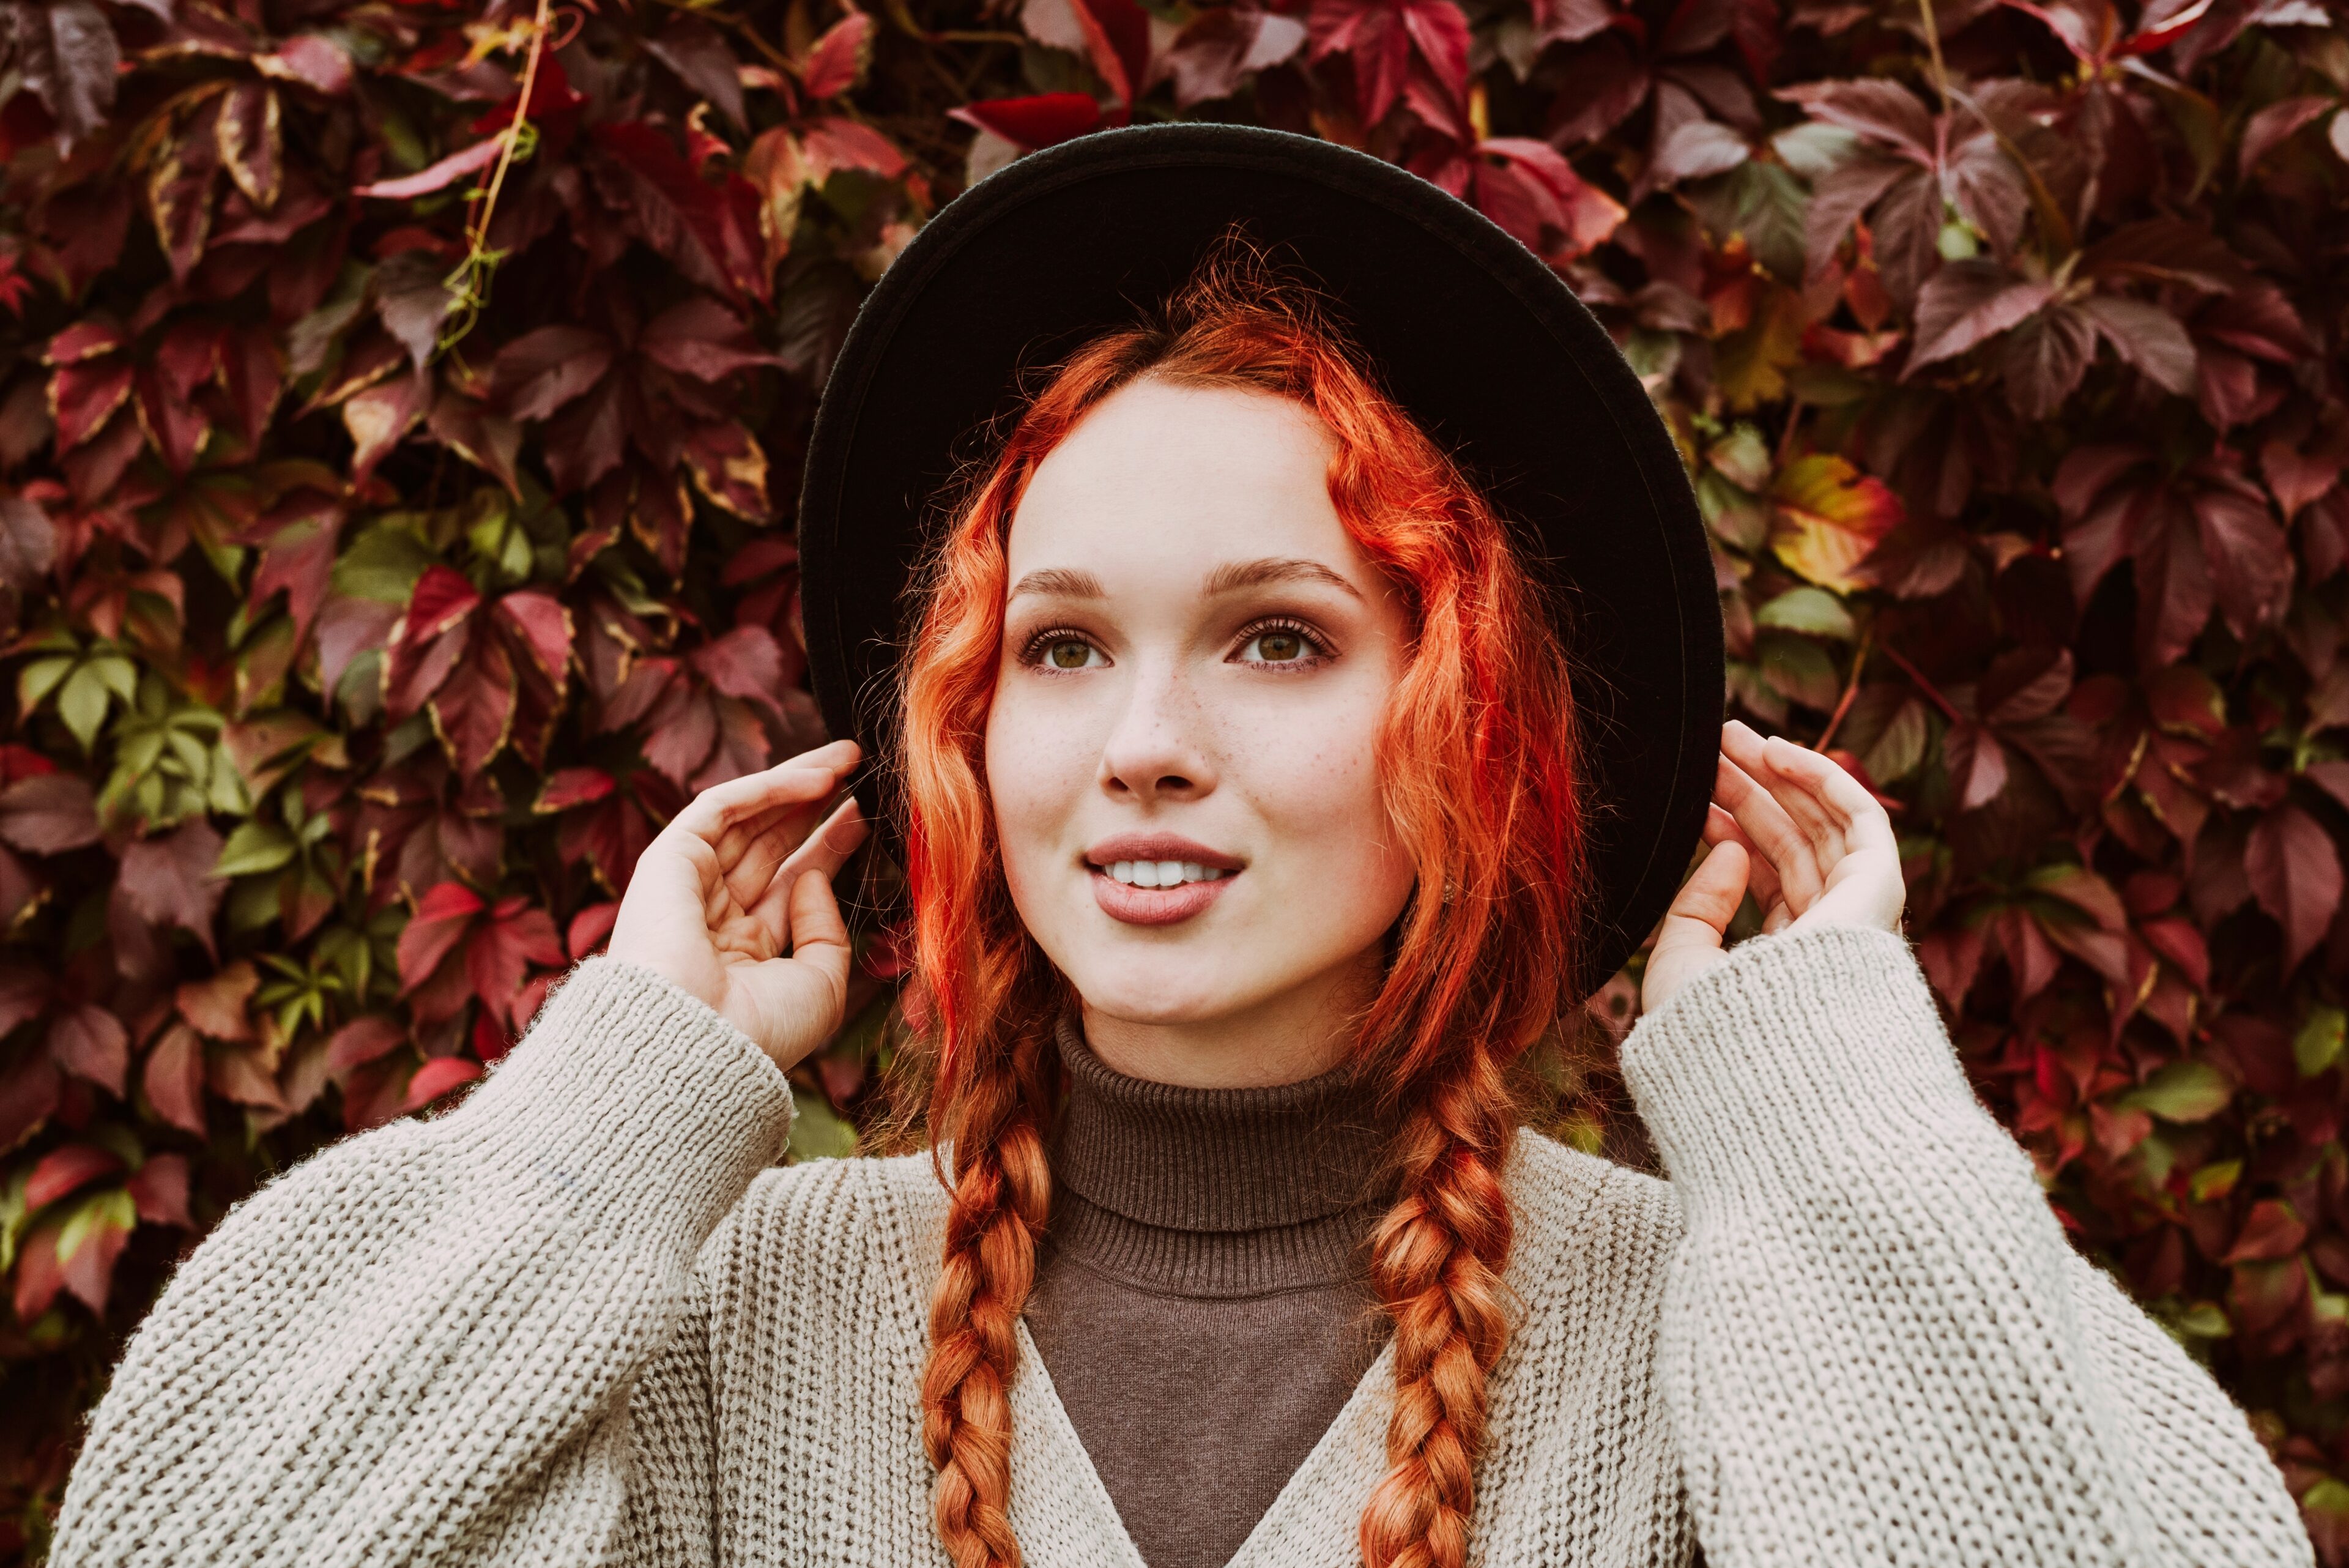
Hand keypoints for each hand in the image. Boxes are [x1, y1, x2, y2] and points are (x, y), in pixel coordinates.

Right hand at [608, 738, 870, 1070]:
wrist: (700, 1043)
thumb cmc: (760, 1031)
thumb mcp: (820, 986)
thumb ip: (826, 932)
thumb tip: (813, 878)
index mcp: (742, 955)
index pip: (790, 883)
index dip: (830, 846)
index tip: (868, 816)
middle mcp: (712, 917)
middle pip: (771, 844)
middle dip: (815, 807)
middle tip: (862, 772)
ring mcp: (687, 887)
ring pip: (747, 818)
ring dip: (797, 783)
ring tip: (848, 758)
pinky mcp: (667, 860)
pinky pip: (721, 807)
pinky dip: (768, 787)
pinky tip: (818, 777)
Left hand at [1642, 719, 1904, 1014]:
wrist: (1755, 1063)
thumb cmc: (1708, 1032)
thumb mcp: (1681, 964)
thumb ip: (1698, 907)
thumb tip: (1730, 847)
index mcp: (1785, 961)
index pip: (1766, 878)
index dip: (1731, 830)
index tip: (1693, 799)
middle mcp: (1826, 937)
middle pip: (1792, 846)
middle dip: (1752, 793)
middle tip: (1713, 748)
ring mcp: (1855, 916)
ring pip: (1822, 827)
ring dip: (1781, 776)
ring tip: (1730, 736)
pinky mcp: (1880, 893)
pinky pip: (1863, 820)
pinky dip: (1826, 779)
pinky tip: (1777, 751)